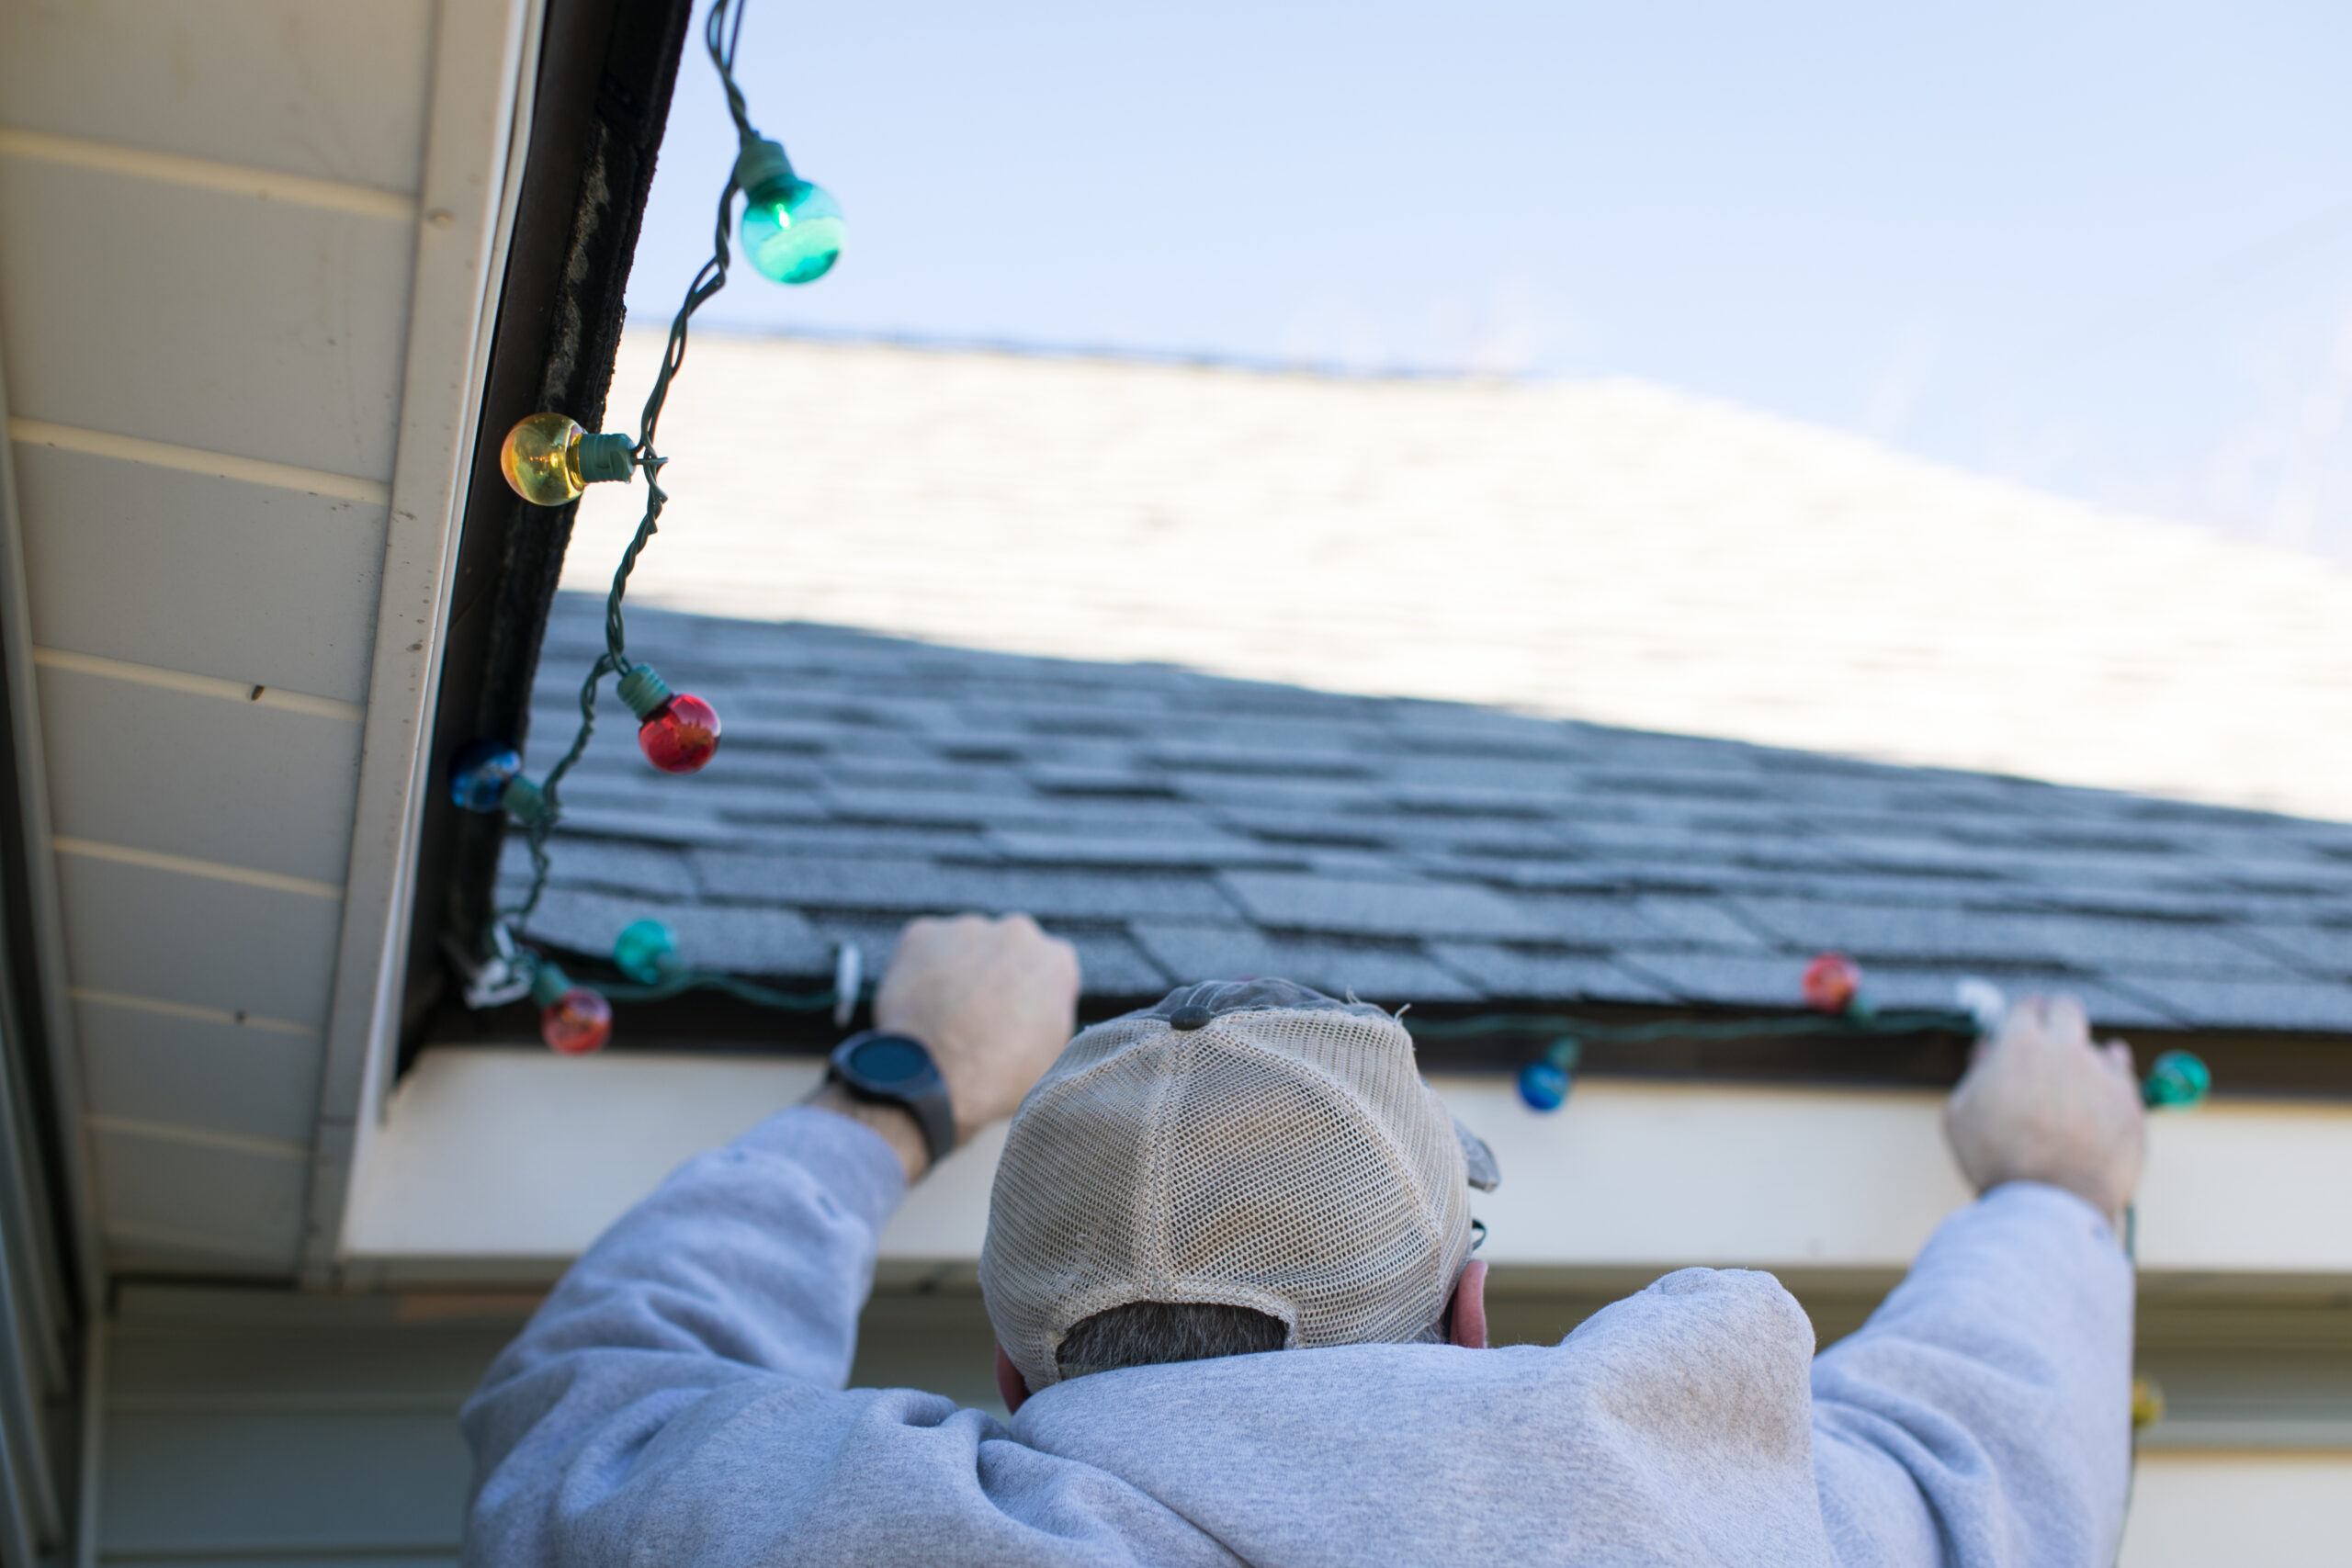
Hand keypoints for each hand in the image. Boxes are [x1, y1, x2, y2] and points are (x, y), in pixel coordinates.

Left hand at [875, 913, 1080, 1145]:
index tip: (1014, 1021)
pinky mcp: (921, 933)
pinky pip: (922, 951)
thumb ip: (1050, 1019)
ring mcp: (967, 928)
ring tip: (943, 1018)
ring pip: (963, 948)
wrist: (937, 1079)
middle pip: (1005, 951)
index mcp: (1056, 960)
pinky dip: (920, 973)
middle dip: (993, 977)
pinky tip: (918, 1008)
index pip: (1046, 971)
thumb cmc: (999, 1078)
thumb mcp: (1052, 1056)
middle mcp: (1016, 932)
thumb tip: (1037, 1017)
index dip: (1028, 998)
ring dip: (957, 972)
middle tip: (976, 1018)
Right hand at [1943, 993, 2143, 1231]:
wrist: (2049, 1202)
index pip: (2026, 1007)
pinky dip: (2112, 1078)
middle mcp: (2065, 1050)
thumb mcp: (1961, 1114)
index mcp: (2018, 1047)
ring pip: (2098, 1044)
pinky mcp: (2130, 1101)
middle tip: (2051, 1038)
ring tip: (2074, 1084)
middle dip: (2057, 1017)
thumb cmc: (1997, 1161)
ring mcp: (2103, 1074)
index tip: (2023, 1024)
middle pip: (2067, 1009)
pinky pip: (2124, 1074)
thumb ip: (1975, 1073)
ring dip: (2085, 1056)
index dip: (2023, 1015)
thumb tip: (1987, 1050)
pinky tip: (2100, 1094)